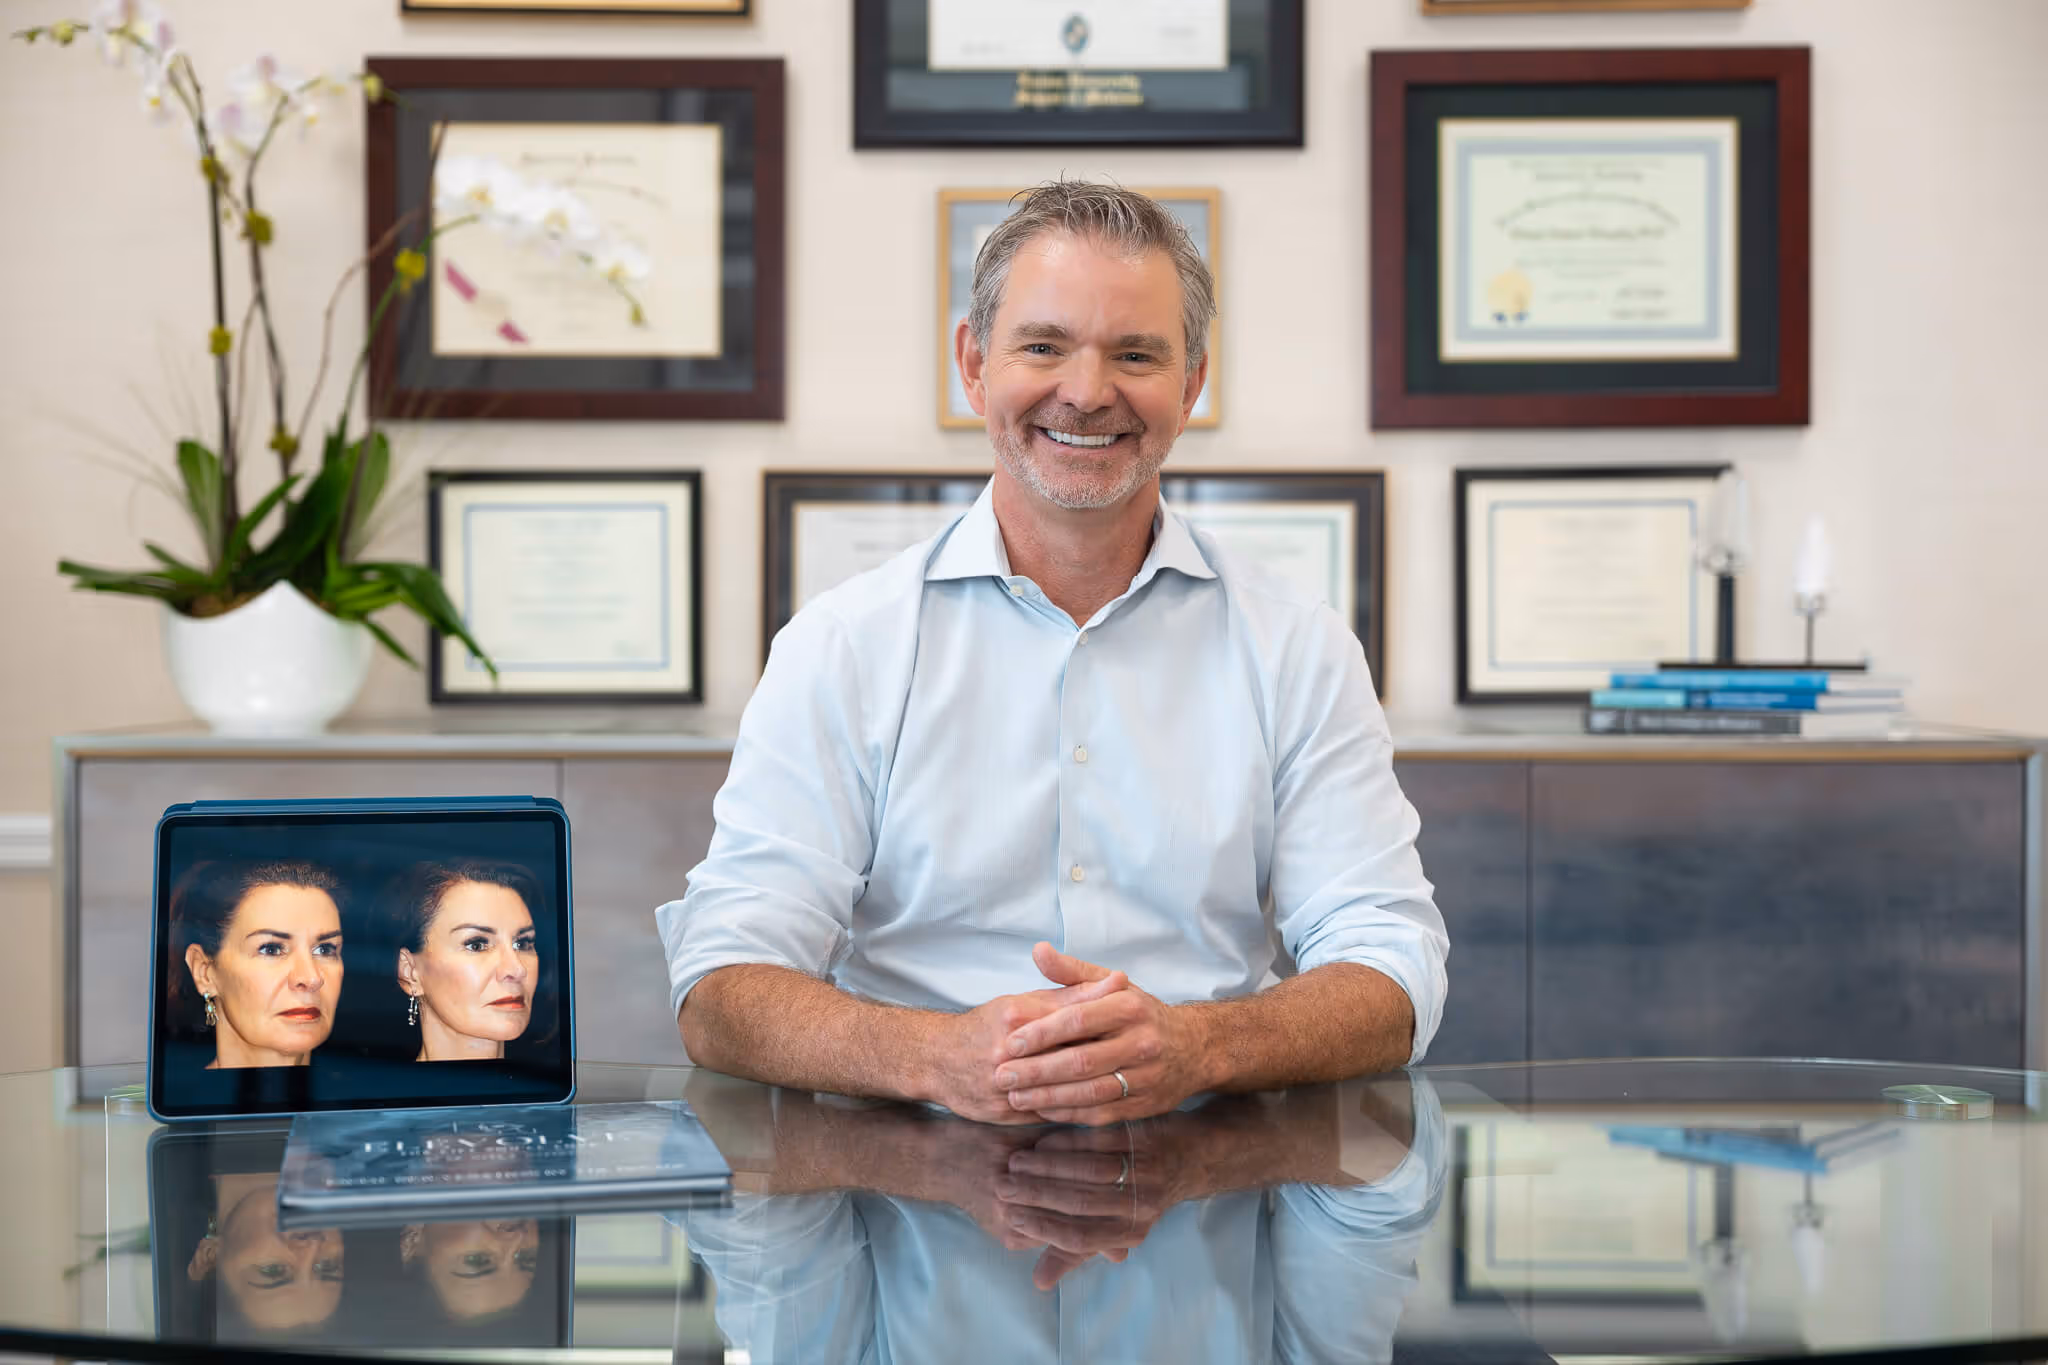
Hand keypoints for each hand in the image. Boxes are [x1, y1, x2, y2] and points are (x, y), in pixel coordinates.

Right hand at [924, 968, 1127, 1124]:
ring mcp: (1006, 1084)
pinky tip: (1098, 1103)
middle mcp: (1010, 1051)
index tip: (1137, 1022)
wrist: (937, 1059)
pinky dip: (1074, 1109)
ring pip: (1064, 1089)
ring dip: (1096, 1086)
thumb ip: (1071, 993)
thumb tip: (1118, 981)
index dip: (1107, 1022)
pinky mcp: (1005, 1112)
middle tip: (1138, 1055)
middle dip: (1107, 1056)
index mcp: (1018, 1017)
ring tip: (1124, 1079)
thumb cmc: (984, 1026)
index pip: (1074, 1019)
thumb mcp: (1023, 1001)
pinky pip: (1049, 1112)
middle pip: (1072, 1056)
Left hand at [994, 943, 1217, 1125]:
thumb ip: (1072, 971)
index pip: (1078, 1020)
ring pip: (1089, 1092)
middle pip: (1080, 1060)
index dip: (1041, 1033)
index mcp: (1130, 1008)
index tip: (1010, 1042)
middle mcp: (1141, 1042)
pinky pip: (1100, 1112)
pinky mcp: (1144, 1105)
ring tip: (1014, 1095)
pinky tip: (1042, 1108)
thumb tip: (1038, 950)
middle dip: (1036, 1070)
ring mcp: (1145, 1077)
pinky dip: (1068, 1112)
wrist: (1195, 1048)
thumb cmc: (1142, 1014)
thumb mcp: (1113, 985)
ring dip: (1048, 1096)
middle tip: (1001, 1075)